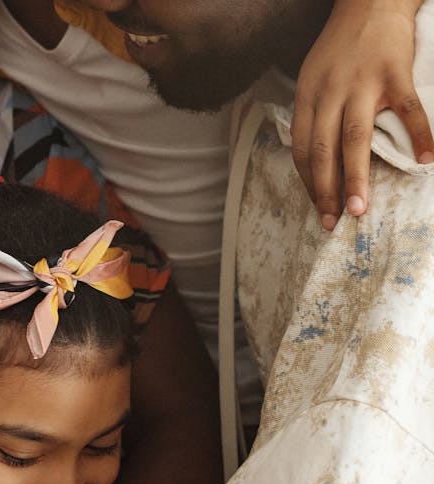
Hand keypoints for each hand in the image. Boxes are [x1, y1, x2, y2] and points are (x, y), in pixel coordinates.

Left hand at [292, 0, 432, 230]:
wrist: (370, 2)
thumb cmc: (341, 46)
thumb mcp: (314, 78)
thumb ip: (315, 113)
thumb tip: (316, 157)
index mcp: (307, 96)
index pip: (303, 149)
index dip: (309, 182)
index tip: (317, 208)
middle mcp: (329, 93)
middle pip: (324, 150)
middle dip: (325, 191)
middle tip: (332, 221)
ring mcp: (362, 83)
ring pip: (355, 139)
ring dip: (356, 178)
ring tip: (359, 208)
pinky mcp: (394, 73)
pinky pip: (408, 110)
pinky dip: (419, 135)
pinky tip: (426, 161)